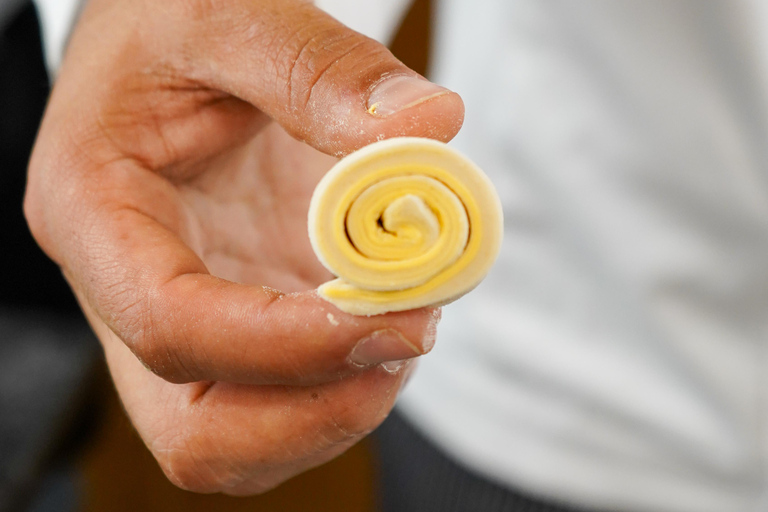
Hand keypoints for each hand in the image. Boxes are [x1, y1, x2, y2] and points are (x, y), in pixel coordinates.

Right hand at [24, 0, 462, 494]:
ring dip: (342, 403)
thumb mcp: (233, 11)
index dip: (284, 345)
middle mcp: (131, 290)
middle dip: (314, 411)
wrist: (173, 47)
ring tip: (409, 320)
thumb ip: (322, 69)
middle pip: (199, 431)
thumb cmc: (174, 23)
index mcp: (96, 212)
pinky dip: (352, 380)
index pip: (169, 324)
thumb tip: (427, 129)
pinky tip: (393, 312)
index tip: (392, 317)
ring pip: (249, 435)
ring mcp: (191, 317)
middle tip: (408, 337)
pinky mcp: (241, 320)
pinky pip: (290, 397)